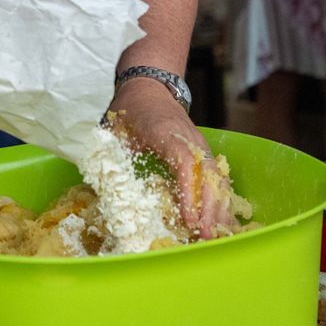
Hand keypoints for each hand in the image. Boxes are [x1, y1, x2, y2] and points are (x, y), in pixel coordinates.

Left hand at [110, 77, 239, 238]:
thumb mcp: (114, 129)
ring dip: (219, 208)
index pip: (184, 163)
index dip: (189, 193)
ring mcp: (200, 146)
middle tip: (206, 237)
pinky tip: (223, 223)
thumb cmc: (131, 110)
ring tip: (216, 237)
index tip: (190, 219)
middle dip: (209, 208)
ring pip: (216, 178)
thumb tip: (101, 189)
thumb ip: (109, 155)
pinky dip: (221, 200)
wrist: (150, 87)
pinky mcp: (204, 154)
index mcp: (166, 132)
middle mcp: (189, 139)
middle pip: (207, 175)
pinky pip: (218, 178)